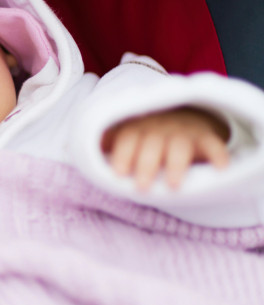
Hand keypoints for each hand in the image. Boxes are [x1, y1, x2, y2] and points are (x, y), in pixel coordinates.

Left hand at [101, 107, 229, 190]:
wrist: (184, 116)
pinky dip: (218, 155)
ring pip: (180, 145)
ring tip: (174, 186)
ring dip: (176, 164)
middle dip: (146, 165)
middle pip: (151, 144)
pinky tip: (220, 169)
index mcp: (136, 128)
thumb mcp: (126, 136)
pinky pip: (213, 144)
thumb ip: (109, 144)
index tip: (117, 173)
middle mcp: (159, 128)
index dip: (122, 154)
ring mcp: (184, 131)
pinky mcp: (206, 137)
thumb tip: (83, 152)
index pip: (127, 138)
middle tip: (141, 188)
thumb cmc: (147, 135)